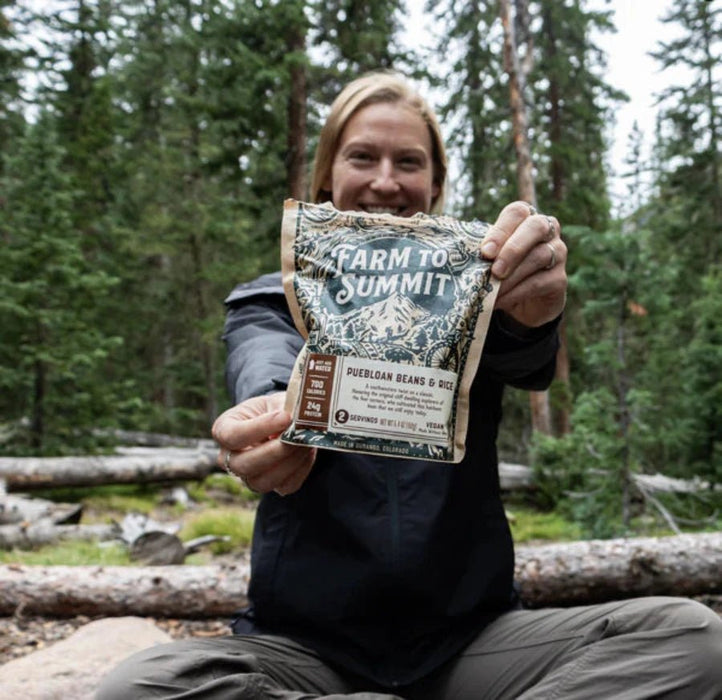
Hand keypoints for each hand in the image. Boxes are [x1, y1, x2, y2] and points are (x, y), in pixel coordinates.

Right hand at [211, 392, 316, 495]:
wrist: (281, 421)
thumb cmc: (273, 409)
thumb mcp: (274, 401)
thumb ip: (283, 409)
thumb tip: (296, 421)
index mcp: (223, 430)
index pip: (233, 436)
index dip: (259, 428)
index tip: (285, 417)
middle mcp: (228, 458)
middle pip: (244, 465)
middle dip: (275, 452)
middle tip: (297, 437)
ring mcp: (246, 476)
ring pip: (262, 481)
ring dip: (289, 463)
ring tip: (306, 443)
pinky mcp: (269, 485)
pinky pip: (284, 486)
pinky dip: (300, 470)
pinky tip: (308, 452)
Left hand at [480, 201, 567, 327]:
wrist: (524, 304)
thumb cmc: (502, 272)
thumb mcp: (490, 258)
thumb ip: (482, 251)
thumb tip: (455, 251)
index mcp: (526, 218)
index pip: (517, 212)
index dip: (501, 230)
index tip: (485, 252)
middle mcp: (547, 230)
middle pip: (535, 227)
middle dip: (512, 249)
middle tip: (494, 270)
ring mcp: (557, 253)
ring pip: (539, 257)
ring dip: (511, 276)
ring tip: (491, 292)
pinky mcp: (560, 279)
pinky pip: (540, 282)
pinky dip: (516, 293)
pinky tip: (500, 301)